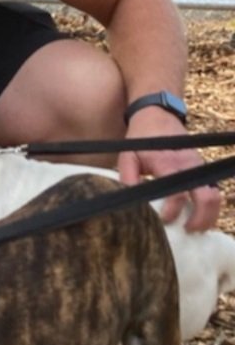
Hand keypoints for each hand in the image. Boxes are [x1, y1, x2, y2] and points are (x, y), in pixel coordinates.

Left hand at [118, 108, 220, 230]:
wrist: (157, 114)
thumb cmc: (141, 138)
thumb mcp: (128, 156)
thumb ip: (128, 179)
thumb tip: (130, 203)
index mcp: (169, 163)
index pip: (178, 193)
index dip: (173, 210)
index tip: (164, 220)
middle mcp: (190, 165)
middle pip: (207, 196)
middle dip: (201, 218)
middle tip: (188, 230)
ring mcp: (199, 166)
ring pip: (216, 194)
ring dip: (210, 214)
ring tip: (195, 228)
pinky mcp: (202, 168)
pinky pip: (212, 189)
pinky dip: (209, 205)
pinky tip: (198, 216)